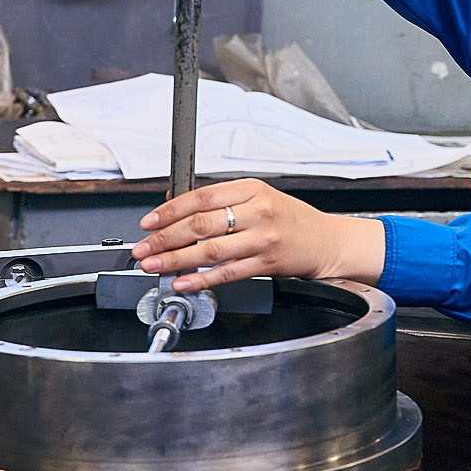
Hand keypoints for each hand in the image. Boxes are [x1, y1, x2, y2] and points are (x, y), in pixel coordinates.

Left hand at [132, 178, 384, 292]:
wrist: (328, 242)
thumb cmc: (292, 220)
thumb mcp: (260, 198)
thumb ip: (222, 202)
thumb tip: (176, 207)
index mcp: (251, 189)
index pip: (201, 197)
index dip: (170, 210)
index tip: (149, 222)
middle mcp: (257, 211)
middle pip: (200, 224)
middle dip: (164, 238)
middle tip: (143, 248)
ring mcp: (263, 239)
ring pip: (209, 250)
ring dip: (175, 259)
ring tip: (153, 265)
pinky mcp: (267, 264)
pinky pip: (227, 273)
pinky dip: (201, 278)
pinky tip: (183, 281)